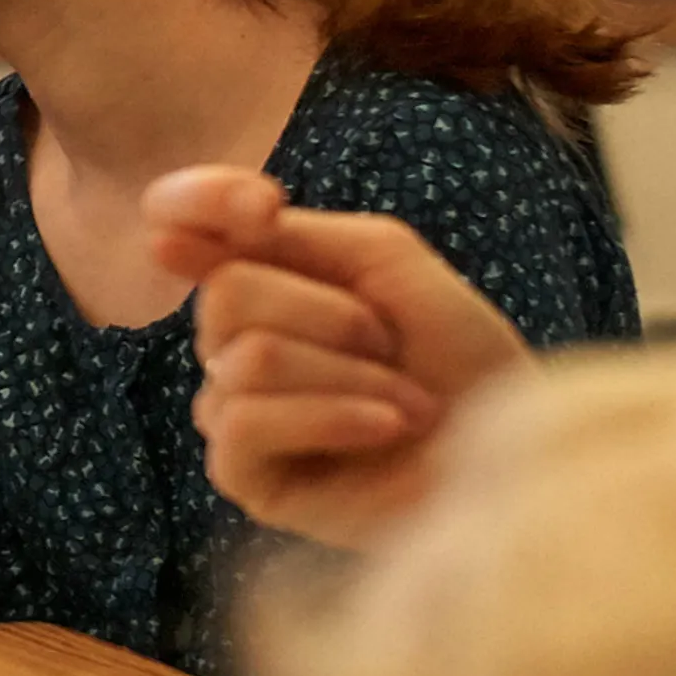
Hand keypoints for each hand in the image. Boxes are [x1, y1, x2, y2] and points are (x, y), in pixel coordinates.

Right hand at [146, 166, 528, 547]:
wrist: (514, 450)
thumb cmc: (460, 357)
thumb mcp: (384, 263)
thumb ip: (287, 237)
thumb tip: (161, 239)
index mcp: (262, 277)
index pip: (178, 218)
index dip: (197, 200)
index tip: (264, 208)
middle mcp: (234, 340)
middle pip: (226, 293)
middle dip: (331, 316)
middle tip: (393, 347)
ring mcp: (234, 408)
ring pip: (246, 359)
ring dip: (349, 377)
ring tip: (408, 405)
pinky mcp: (243, 475)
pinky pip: (244, 422)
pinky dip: (329, 418)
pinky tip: (384, 430)